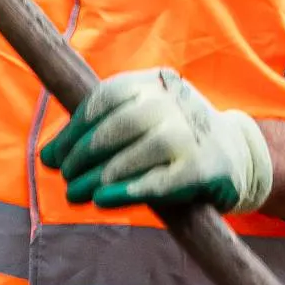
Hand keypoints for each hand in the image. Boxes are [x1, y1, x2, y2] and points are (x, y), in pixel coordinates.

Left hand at [42, 67, 273, 212]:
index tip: (53, 156)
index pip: (108, 97)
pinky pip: (162, 180)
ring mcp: (194, 133)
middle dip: (84, 153)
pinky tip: (104, 200)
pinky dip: (129, 190)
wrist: (237, 156)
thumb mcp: (141, 122)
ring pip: (140, 151)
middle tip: (65, 177)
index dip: (76, 127)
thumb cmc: (174, 141)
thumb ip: (99, 133)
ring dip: (102, 175)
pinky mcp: (205, 168)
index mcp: (156, 83)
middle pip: (121, 123)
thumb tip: (47, 156)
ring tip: (76, 194)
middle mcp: (177, 102)